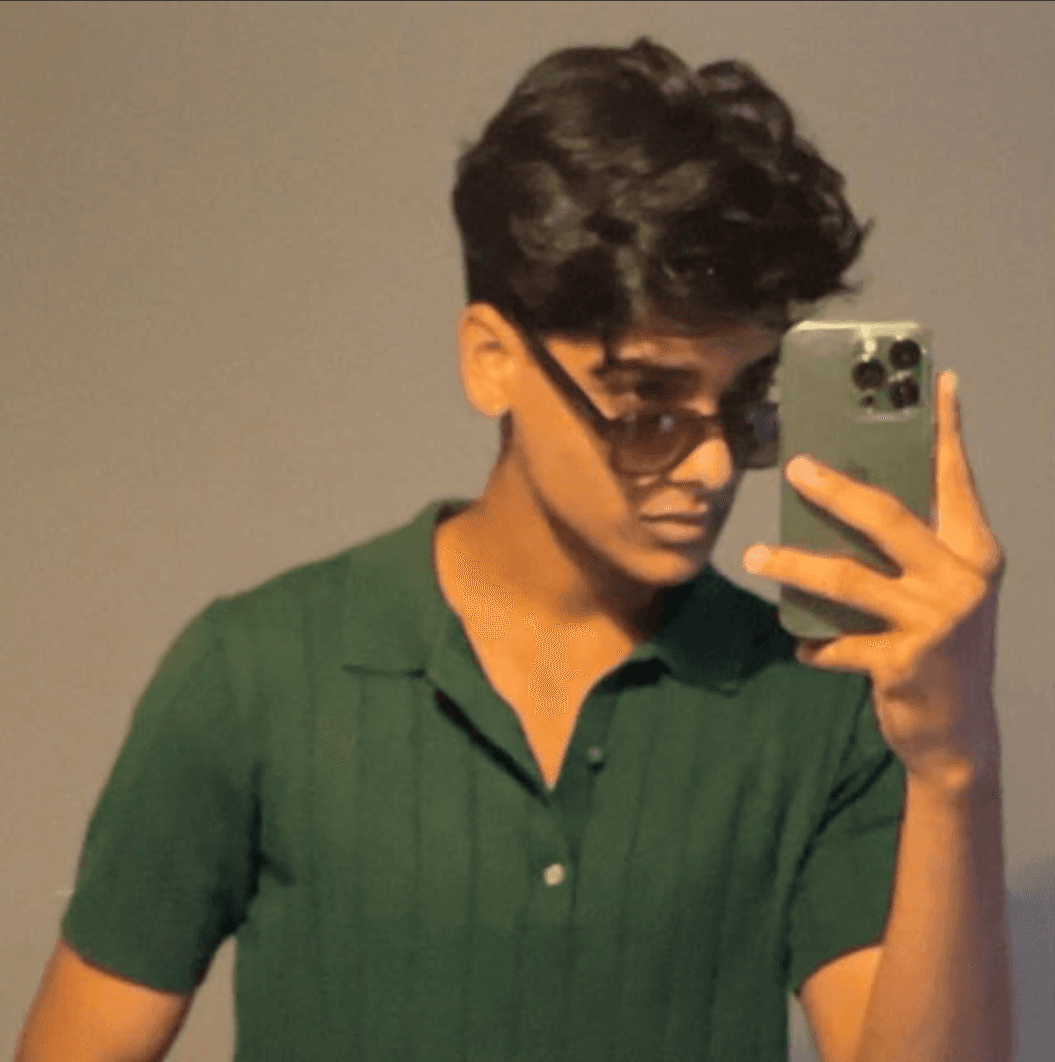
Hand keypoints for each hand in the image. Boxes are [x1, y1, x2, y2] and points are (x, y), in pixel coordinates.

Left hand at [742, 370, 1005, 796]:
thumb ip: (908, 548)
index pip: (956, 479)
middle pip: (887, 518)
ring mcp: (935, 621)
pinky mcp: (905, 662)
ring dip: (792, 567)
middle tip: (795, 468)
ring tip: (753, 557)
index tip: (937, 381)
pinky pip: (839, 644)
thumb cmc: (939, 645)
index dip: (946, 429)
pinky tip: (802, 648)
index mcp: (974, 552)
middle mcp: (962, 580)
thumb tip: (844, 496)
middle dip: (836, 489)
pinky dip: (815, 646)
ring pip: (847, 580)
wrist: (958, 731)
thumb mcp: (938, 590)